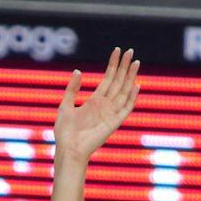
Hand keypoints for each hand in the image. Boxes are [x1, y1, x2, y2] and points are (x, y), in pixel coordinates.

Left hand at [53, 47, 139, 164]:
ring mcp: (111, 113)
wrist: (68, 149)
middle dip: (124, 67)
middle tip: (131, 51)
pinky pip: (126, 108)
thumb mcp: (65, 106)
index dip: (113, 65)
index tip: (117, 51)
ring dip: (130, 77)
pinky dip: (132, 98)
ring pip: (124, 91)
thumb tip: (78, 71)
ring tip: (135, 62)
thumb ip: (72, 89)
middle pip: (118, 82)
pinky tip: (136, 85)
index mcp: (94, 101)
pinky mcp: (114, 123)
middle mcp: (105, 105)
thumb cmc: (65, 132)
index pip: (107, 78)